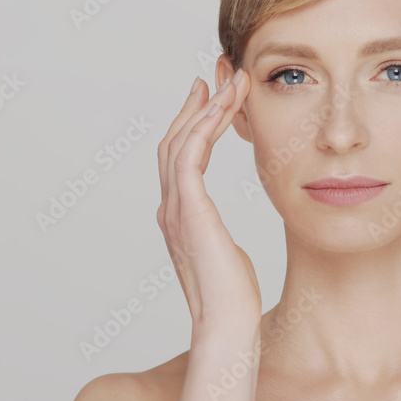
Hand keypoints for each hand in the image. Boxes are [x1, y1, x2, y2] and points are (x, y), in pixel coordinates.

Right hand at [156, 70, 261, 330]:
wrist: (227, 323)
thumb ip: (217, 240)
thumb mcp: (225, 256)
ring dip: (206, 108)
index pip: (180, 159)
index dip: (194, 125)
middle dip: (196, 106)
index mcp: (177, 216)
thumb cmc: (231, 297)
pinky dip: (204, 126)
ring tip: (228, 82)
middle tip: (215, 77)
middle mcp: (169, 207)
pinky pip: (191, 154)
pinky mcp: (188, 209)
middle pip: (174, 141)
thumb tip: (224, 241)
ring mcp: (175, 207)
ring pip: (181, 141)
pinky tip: (223, 107)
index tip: (211, 101)